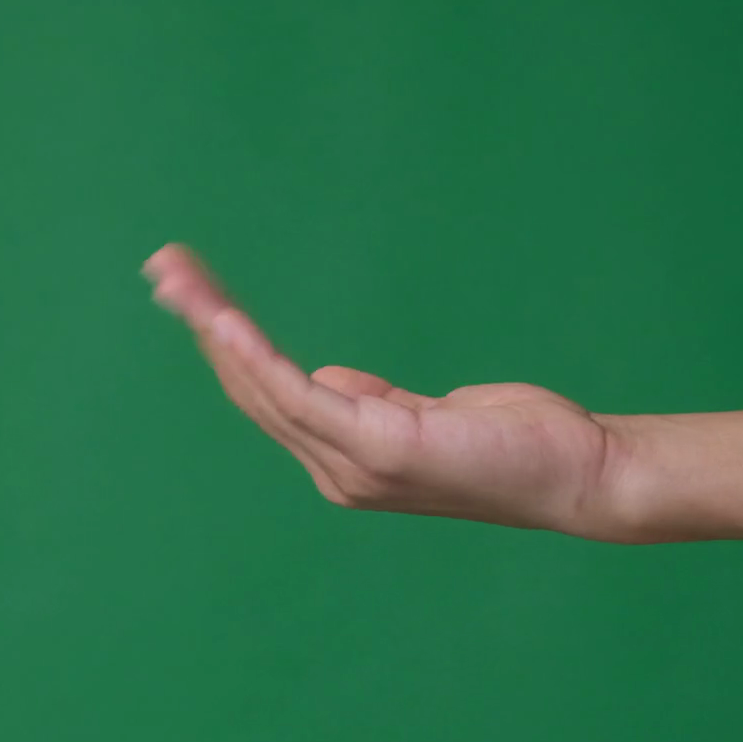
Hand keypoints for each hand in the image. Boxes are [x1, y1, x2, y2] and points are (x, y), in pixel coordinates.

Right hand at [141, 244, 626, 534]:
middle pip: (252, 389)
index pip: (271, 396)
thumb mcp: (431, 415)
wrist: (579, 475)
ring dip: (215, 328)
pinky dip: (257, 359)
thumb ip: (374, 402)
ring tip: (178, 279)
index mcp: (346, 461)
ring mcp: (355, 467)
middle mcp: (339, 472)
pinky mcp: (381, 450)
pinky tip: (226, 324)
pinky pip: (301, 398)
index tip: (192, 289)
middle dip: (204, 323)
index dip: (226, 343)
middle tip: (163, 266)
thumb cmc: (517, 442)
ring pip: (264, 389)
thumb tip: (329, 379)